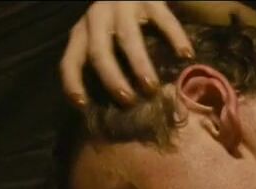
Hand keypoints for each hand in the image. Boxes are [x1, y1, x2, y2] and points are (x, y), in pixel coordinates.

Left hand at [60, 1, 194, 107]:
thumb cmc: (122, 24)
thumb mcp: (104, 40)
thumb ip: (107, 66)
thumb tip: (118, 112)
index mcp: (82, 32)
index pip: (70, 60)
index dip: (73, 83)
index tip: (83, 105)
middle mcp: (97, 17)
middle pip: (98, 51)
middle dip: (112, 78)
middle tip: (129, 101)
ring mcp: (123, 5)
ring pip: (127, 36)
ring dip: (138, 64)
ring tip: (152, 87)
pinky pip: (162, 19)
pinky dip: (174, 37)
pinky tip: (186, 55)